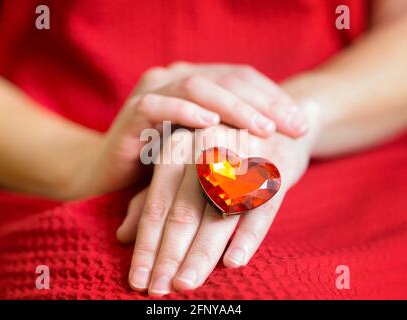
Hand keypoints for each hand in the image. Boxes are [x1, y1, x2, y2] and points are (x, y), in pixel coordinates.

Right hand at [69, 62, 308, 197]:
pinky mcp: (131, 112)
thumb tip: (283, 139)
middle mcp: (175, 78)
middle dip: (263, 102)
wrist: (105, 173)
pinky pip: (159, 105)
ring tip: (262, 127)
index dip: (274, 98)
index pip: (242, 79)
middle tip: (291, 126)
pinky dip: (186, 111)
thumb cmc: (161, 162)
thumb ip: (232, 135)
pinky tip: (210, 124)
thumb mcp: (203, 146)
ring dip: (232, 106)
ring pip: (197, 85)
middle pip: (226, 78)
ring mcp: (152, 91)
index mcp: (196, 81)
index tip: (301, 125)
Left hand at [116, 115, 317, 294]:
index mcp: (177, 146)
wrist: (273, 118)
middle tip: (158, 290)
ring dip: (201, 253)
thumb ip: (153, 196)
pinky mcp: (275, 166)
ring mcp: (241, 156)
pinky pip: (260, 207)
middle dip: (169, 255)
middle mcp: (205, 149)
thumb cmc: (221, 148)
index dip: (147, 246)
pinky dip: (247, 234)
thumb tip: (122, 235)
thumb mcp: (183, 166)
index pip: (156, 206)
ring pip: (218, 214)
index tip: (139, 280)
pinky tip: (233, 262)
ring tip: (185, 283)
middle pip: (183, 212)